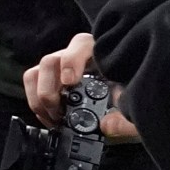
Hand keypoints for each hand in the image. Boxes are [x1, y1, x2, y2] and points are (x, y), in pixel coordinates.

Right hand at [23, 32, 140, 140]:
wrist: (134, 104)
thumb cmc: (134, 98)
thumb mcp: (136, 107)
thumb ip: (126, 116)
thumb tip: (106, 124)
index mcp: (102, 53)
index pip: (81, 45)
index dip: (71, 62)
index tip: (70, 82)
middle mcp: (77, 57)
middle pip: (50, 61)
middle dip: (49, 90)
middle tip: (59, 112)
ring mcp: (61, 68)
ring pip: (35, 73)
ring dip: (39, 99)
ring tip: (54, 118)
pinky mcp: (51, 81)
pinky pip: (33, 86)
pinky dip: (38, 105)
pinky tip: (52, 118)